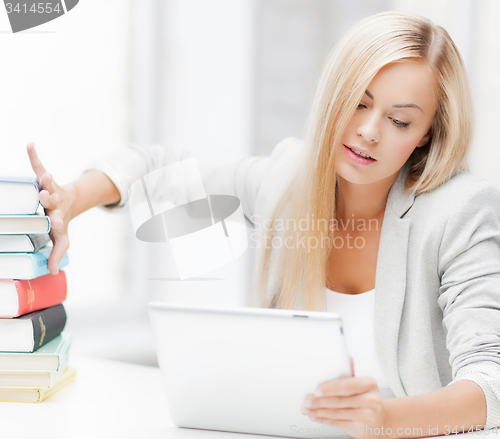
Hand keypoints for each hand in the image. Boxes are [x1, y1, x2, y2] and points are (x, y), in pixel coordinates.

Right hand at [27, 142, 74, 274]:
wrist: (71, 203)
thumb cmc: (61, 222)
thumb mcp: (62, 239)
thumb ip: (56, 254)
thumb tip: (52, 272)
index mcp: (58, 218)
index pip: (58, 222)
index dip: (58, 224)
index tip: (58, 225)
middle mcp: (56, 203)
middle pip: (52, 200)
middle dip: (48, 198)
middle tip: (44, 195)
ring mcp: (52, 190)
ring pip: (48, 183)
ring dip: (45, 179)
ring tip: (43, 174)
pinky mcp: (47, 179)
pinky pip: (39, 166)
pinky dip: (34, 156)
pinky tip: (30, 144)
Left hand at [301, 376, 390, 438]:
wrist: (382, 420)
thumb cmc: (367, 397)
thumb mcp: (361, 383)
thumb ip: (350, 372)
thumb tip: (346, 357)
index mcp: (369, 384)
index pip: (346, 385)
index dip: (330, 388)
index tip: (317, 390)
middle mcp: (371, 401)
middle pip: (339, 401)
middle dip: (319, 401)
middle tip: (306, 401)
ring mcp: (367, 417)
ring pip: (336, 413)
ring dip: (318, 411)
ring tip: (307, 409)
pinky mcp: (360, 429)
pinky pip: (338, 424)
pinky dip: (324, 420)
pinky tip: (315, 416)